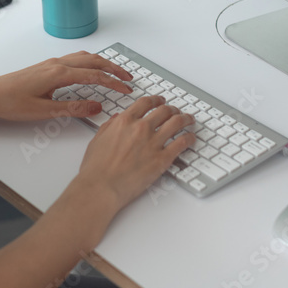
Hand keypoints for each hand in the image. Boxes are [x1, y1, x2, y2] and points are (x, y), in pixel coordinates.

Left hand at [0, 52, 132, 121]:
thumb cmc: (11, 103)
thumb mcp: (44, 112)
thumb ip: (72, 109)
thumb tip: (96, 107)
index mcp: (58, 74)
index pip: (94, 75)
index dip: (113, 82)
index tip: (127, 89)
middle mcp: (57, 64)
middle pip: (93, 61)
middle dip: (113, 68)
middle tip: (129, 78)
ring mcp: (51, 63)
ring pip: (84, 57)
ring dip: (102, 63)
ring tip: (115, 72)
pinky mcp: (47, 67)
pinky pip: (75, 59)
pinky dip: (90, 62)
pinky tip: (91, 70)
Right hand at [77, 96, 195, 209]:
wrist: (101, 187)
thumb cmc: (96, 168)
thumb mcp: (98, 139)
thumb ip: (110, 126)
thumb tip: (117, 119)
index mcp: (125, 121)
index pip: (146, 103)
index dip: (156, 99)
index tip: (160, 101)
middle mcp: (141, 128)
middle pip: (164, 110)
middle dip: (172, 109)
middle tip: (176, 111)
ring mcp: (153, 143)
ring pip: (177, 122)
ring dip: (185, 119)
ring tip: (189, 120)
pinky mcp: (162, 159)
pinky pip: (182, 143)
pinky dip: (190, 138)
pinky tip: (191, 138)